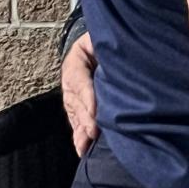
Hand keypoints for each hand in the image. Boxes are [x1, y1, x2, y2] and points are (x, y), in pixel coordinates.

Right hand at [62, 32, 98, 157]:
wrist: (91, 43)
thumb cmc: (100, 41)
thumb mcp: (98, 38)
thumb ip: (102, 47)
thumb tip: (117, 57)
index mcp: (76, 61)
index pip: (81, 81)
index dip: (88, 98)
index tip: (95, 113)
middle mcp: (71, 80)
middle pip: (77, 102)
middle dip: (85, 119)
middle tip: (93, 133)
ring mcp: (72, 94)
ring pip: (75, 114)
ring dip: (81, 130)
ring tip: (85, 146)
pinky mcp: (76, 105)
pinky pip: (76, 120)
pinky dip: (79, 135)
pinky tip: (82, 149)